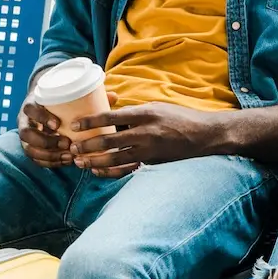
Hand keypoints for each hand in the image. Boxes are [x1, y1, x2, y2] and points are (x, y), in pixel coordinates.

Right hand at [19, 87, 140, 176]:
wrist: (42, 103)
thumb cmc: (59, 99)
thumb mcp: (68, 95)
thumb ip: (88, 96)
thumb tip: (114, 96)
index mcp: (32, 103)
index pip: (30, 109)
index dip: (41, 117)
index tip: (57, 124)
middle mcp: (25, 119)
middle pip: (26, 133)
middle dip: (46, 141)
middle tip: (66, 143)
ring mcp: (26, 134)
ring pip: (29, 148)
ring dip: (48, 155)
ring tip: (68, 156)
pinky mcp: (30, 146)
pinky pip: (34, 158)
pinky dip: (48, 162)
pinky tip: (64, 162)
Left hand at [70, 102, 226, 175]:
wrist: (205, 135)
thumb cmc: (180, 117)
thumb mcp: (157, 107)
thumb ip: (135, 112)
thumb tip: (111, 114)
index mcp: (145, 113)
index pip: (112, 117)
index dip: (91, 121)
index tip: (75, 125)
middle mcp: (145, 132)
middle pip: (109, 141)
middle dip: (87, 145)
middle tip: (72, 147)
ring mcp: (149, 149)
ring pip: (115, 158)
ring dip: (94, 161)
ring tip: (79, 161)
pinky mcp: (152, 162)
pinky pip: (126, 168)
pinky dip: (110, 171)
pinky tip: (98, 171)